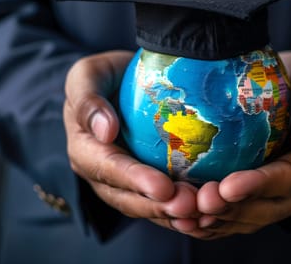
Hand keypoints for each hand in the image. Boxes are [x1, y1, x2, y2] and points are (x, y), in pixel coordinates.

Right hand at [64, 51, 204, 233]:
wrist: (118, 82)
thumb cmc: (102, 76)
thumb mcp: (87, 75)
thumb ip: (88, 100)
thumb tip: (104, 131)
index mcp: (84, 150)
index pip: (109, 169)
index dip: (136, 180)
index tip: (163, 187)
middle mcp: (101, 175)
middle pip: (129, 198)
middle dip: (159, 206)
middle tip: (189, 206)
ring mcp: (124, 183)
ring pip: (147, 206)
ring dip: (173, 214)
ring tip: (200, 213)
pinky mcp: (146, 183)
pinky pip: (162, 202)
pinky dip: (181, 212)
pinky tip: (205, 213)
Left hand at [195, 51, 290, 239]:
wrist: (288, 89)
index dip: (260, 185)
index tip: (229, 186)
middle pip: (267, 207)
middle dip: (232, 209)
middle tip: (200, 202)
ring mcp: (276, 197)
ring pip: (247, 218)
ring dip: (216, 220)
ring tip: (186, 213)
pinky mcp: (255, 198)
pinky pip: (233, 217)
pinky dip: (209, 223)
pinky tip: (183, 220)